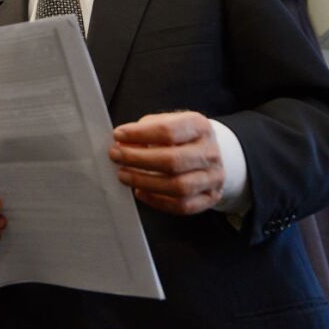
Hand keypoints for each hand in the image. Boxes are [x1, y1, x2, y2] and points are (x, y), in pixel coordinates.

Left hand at [109, 111, 224, 214]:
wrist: (208, 154)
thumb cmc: (181, 138)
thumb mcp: (165, 124)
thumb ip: (144, 131)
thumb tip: (122, 144)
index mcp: (199, 127)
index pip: (168, 131)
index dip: (139, 134)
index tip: (118, 135)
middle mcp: (209, 152)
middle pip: (172, 160)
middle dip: (137, 159)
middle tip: (116, 156)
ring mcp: (212, 177)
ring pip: (178, 186)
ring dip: (144, 182)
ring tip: (124, 175)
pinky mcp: (209, 197)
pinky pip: (182, 205)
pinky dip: (157, 201)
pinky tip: (140, 191)